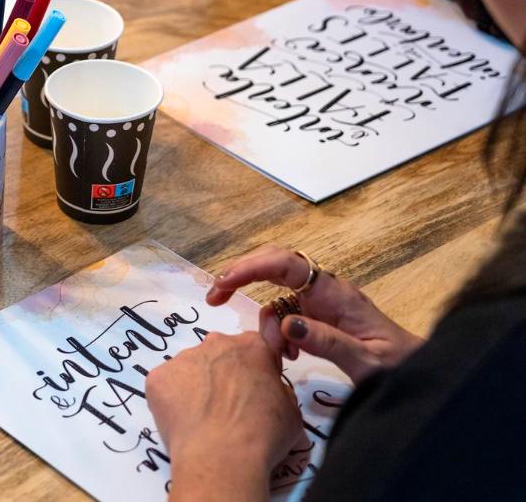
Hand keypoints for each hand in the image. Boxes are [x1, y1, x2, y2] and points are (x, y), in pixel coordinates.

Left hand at [146, 332, 304, 497]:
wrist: (221, 456)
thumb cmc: (264, 434)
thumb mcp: (291, 411)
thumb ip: (277, 390)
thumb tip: (265, 391)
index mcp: (252, 346)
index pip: (254, 351)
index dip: (254, 373)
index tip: (253, 395)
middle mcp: (215, 343)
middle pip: (219, 356)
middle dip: (223, 377)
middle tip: (227, 410)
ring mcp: (181, 358)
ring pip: (190, 370)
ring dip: (196, 388)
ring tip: (203, 421)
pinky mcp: (156, 377)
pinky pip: (167, 386)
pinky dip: (173, 402)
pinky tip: (184, 423)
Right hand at [207, 245, 423, 382]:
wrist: (421, 373)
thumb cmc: (400, 367)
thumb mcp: (367, 362)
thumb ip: (328, 342)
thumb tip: (287, 324)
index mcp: (335, 292)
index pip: (286, 264)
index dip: (251, 266)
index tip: (224, 282)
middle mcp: (324, 289)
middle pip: (272, 265)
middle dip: (241, 276)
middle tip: (214, 297)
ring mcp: (320, 301)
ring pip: (275, 294)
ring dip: (266, 321)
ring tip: (276, 355)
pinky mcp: (318, 315)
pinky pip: (285, 313)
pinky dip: (277, 332)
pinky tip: (287, 355)